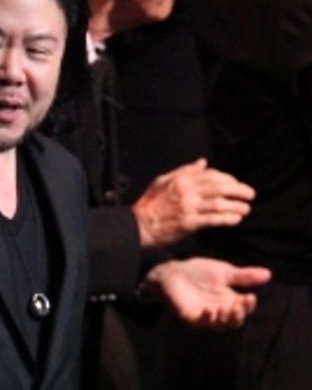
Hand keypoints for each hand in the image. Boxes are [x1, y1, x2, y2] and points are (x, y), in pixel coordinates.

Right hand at [131, 158, 253, 248]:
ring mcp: (189, 208)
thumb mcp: (162, 181)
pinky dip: (227, 219)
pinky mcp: (189, 223)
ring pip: (220, 203)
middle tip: (250, 195)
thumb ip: (184, 171)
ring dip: (236, 206)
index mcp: (182, 180)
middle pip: (221, 188)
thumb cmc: (148, 205)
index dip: (228, 179)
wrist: (138, 226)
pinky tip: (235, 220)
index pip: (212, 175)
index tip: (236, 184)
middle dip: (239, 190)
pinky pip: (213, 219)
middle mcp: (187, 192)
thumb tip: (203, 163)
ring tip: (245, 209)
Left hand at [141, 256, 270, 328]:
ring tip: (227, 309)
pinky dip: (204, 318)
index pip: (244, 308)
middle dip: (238, 315)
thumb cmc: (199, 272)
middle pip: (233, 321)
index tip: (250, 296)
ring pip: (218, 324)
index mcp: (230, 301)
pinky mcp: (188, 316)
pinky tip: (208, 311)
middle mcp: (219, 311)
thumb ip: (244, 276)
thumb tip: (268, 274)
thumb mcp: (225, 272)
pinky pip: (198, 322)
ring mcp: (203, 315)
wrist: (173, 270)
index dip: (248, 305)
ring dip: (224, 318)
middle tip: (239, 306)